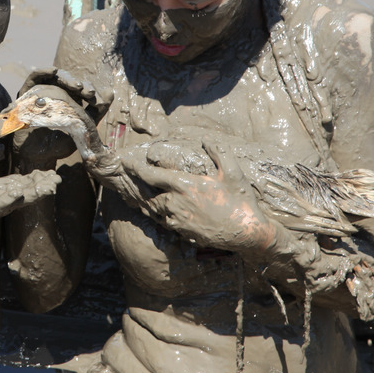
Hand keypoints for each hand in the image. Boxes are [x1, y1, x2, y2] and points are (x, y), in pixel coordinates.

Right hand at [14, 69, 109, 165]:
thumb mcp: (82, 126)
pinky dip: (42, 71)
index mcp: (68, 99)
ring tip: (76, 85)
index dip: (86, 89)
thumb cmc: (60, 143)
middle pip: (67, 81)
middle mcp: (53, 93)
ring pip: (54, 77)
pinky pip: (34, 78)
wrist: (38, 156)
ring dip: (66, 78)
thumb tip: (111, 94)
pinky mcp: (26, 93)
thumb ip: (96, 112)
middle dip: (78, 85)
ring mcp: (39, 92)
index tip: (93, 97)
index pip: (78, 87)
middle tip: (87, 92)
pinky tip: (53, 71)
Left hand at [124, 141, 297, 260]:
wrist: (247, 233)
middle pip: (148, 193)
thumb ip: (218, 153)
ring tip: (138, 193)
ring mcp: (178, 220)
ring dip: (146, 200)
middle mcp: (176, 203)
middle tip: (128, 178)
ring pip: (154, 209)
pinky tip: (157, 209)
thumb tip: (207, 139)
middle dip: (137, 185)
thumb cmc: (240, 201)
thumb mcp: (233, 172)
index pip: (152, 175)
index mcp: (185, 185)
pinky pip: (164, 221)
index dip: (136, 169)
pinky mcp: (182, 232)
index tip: (126, 164)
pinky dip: (157, 214)